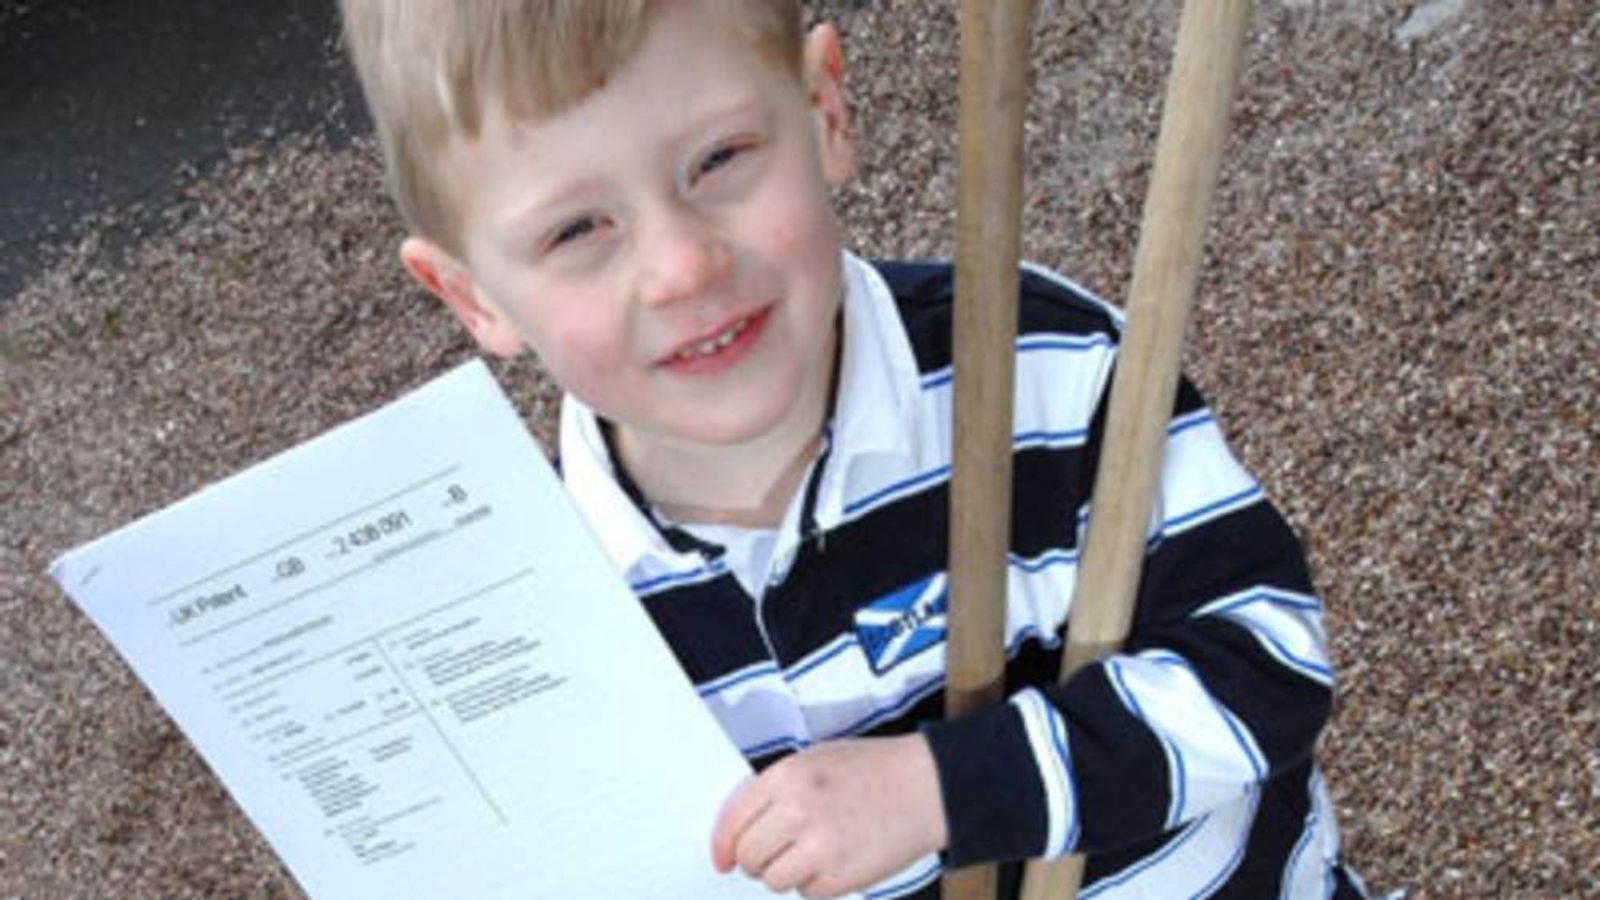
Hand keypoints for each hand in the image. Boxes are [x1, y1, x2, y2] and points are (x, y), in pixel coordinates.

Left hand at [710, 734, 947, 898]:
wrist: (927, 786)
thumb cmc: (873, 770)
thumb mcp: (815, 760)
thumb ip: (776, 790)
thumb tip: (740, 832)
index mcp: (788, 776)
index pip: (734, 819)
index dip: (723, 844)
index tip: (723, 858)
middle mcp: (799, 810)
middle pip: (749, 855)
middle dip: (757, 859)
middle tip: (776, 853)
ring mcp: (820, 846)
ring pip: (774, 880)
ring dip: (787, 873)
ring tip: (813, 852)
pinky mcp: (842, 877)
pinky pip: (808, 893)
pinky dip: (816, 884)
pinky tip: (836, 860)